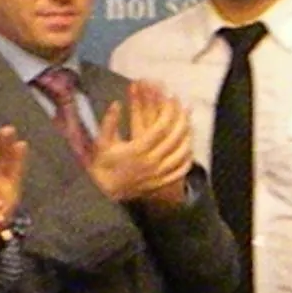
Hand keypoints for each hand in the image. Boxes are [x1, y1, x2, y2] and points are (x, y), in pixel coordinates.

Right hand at [88, 82, 192, 206]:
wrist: (103, 192)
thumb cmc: (102, 165)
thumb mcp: (101, 142)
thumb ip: (109, 122)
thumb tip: (116, 103)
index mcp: (138, 150)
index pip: (160, 128)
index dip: (168, 112)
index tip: (172, 99)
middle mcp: (152, 162)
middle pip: (174, 138)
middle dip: (181, 119)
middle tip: (185, 106)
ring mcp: (158, 173)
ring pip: (181, 153)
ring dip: (188, 136)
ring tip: (190, 124)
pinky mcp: (161, 182)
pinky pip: (180, 170)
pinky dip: (187, 158)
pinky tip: (188, 148)